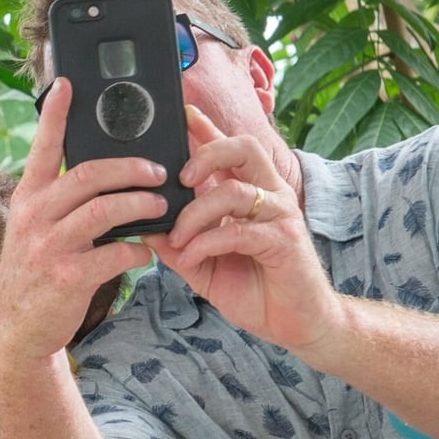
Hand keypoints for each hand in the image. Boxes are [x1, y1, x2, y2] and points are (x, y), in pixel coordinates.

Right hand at [0, 78, 164, 361]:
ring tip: (160, 205)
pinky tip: (145, 253)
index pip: (43, 147)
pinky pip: (112, 255)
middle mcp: (36, 216)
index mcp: (29, 197)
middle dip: (129, 168)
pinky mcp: (66, 278)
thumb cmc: (38, 270)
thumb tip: (106, 173)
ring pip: (103, 211)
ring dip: (139, 205)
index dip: (56, 114)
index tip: (68, 83)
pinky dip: (135, 251)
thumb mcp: (37, 227)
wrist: (19, 328)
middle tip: (158, 170)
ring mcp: (49, 247)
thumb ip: (61, 200)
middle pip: (88, 175)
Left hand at [142, 106, 343, 350]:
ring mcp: (280, 215)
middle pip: (244, 147)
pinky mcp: (285, 240)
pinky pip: (238, 230)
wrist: (294, 325)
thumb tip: (143, 226)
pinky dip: (207, 242)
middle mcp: (269, 195)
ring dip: (196, 213)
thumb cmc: (254, 289)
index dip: (207, 128)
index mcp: (251, 193)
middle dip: (207, 152)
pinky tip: (192, 256)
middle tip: (180, 178)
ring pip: (234, 190)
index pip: (229, 149)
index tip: (182, 113)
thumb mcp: (203, 264)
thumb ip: (177, 244)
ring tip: (178, 238)